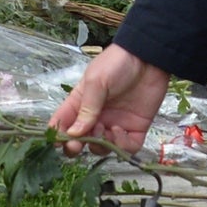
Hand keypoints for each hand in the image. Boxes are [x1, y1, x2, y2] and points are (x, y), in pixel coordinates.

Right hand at [50, 44, 170, 155]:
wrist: (148, 58)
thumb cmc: (117, 63)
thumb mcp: (96, 81)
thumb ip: (86, 108)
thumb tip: (73, 133)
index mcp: (81, 103)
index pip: (64, 123)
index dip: (59, 135)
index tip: (58, 142)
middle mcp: (96, 117)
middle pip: (80, 141)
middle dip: (75, 147)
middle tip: (77, 145)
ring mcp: (114, 124)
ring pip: (101, 148)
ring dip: (99, 144)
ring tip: (103, 128)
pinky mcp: (134, 129)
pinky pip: (126, 148)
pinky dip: (121, 145)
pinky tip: (119, 130)